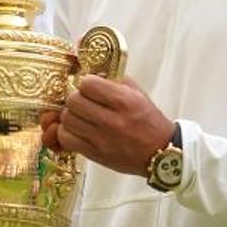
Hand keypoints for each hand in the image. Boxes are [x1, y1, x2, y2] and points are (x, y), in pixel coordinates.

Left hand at [46, 76, 173, 175]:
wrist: (160, 152)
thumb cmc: (148, 121)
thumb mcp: (137, 93)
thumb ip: (113, 79)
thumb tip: (91, 71)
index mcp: (124, 101)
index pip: (87, 84)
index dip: (86, 83)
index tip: (90, 87)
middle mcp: (112, 120)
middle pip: (73, 101)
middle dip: (75, 97)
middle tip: (82, 101)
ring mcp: (101, 139)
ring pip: (67, 119)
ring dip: (70, 114)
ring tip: (80, 115)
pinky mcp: (95, 154)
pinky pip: (66, 139)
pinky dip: (66, 132)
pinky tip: (76, 130)